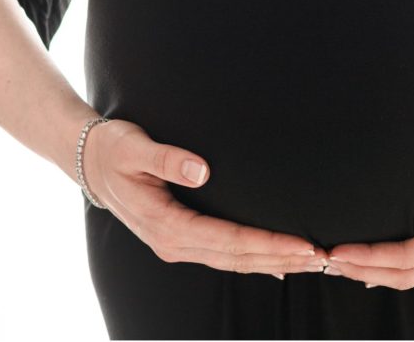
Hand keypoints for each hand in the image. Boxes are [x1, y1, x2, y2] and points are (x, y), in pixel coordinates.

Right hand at [81, 117, 329, 278]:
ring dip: (273, 262)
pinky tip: (279, 266)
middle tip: (323, 259)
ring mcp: (177, 244)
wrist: (89, 162)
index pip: (229, 241)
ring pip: (233, 261)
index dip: (267, 244)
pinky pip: (223, 255)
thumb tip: (202, 171)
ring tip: (311, 263)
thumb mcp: (133, 147)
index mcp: (166, 225)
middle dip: (282, 259)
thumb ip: (167, 159)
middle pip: (237, 258)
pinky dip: (254, 261)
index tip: (302, 244)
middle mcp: (173, 243)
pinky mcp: (180, 238)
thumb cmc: (114, 149)